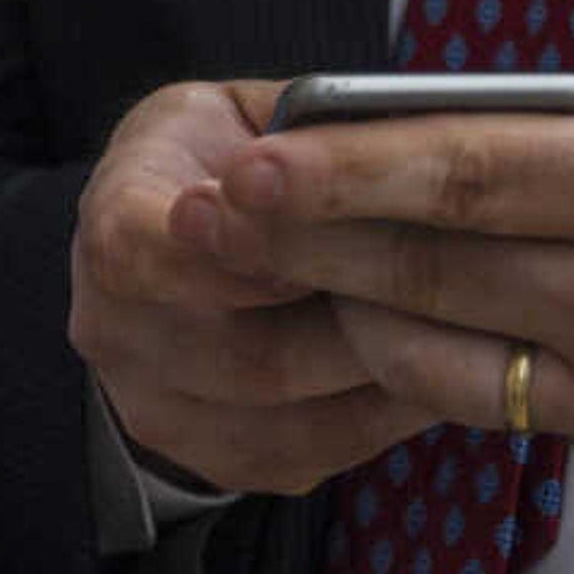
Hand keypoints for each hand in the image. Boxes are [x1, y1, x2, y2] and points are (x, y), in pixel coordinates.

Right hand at [68, 79, 434, 496]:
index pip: (159, 253)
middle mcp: (115, 330)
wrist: (165, 244)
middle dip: (356, 321)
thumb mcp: (239, 114)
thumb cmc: (219, 161)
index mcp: (115, 224)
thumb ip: (298, 130)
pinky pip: (313, 453)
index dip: (256, 249)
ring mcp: (158, 408)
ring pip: (290, 415)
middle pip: (248, 353)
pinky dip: (382, 418)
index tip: (344, 227)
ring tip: (458, 333)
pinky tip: (432, 372)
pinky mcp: (214, 459)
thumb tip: (395, 143)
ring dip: (381, 376)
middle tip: (451, 291)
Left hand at [168, 32, 573, 571]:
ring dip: (356, 315)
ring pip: (457, 356)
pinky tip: (404, 337)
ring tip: (282, 274)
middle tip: (220, 216)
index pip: (482, 167)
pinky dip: (452, 373)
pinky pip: (524, 414)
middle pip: (444, 267)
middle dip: (316, 240)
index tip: (267, 153)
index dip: (356, 165)